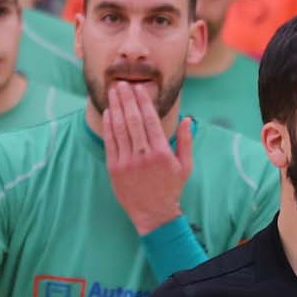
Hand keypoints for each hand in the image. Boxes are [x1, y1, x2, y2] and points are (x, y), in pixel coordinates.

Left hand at [103, 85, 189, 233]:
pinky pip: (110, 141)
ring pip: (119, 127)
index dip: (143, 101)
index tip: (138, 87)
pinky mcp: (114, 167)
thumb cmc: (171, 188)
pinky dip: (108, 125)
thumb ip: (186, 141)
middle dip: (126, 99)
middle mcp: (143, 155)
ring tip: (113, 92)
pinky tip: (109, 112)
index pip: (150, 119)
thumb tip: (187, 118)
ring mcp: (127, 161)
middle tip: (122, 83)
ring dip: (116, 107)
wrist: (153, 213)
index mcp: (162, 152)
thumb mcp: (185, 166)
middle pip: (133, 119)